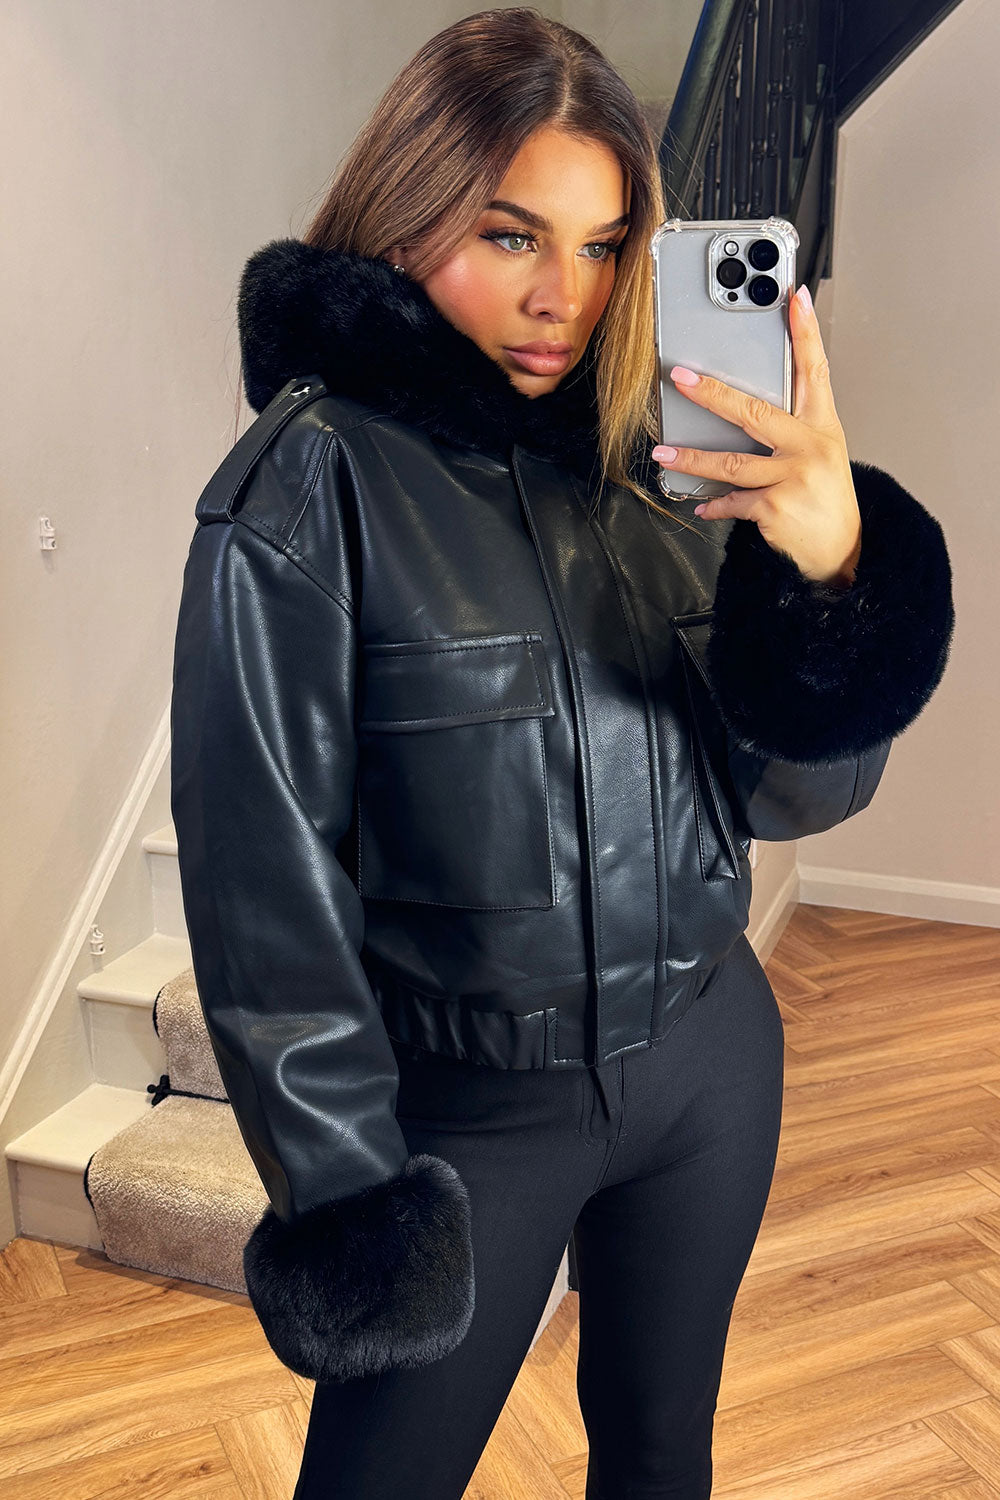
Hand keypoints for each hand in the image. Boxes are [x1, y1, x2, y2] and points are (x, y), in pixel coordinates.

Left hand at [652, 285, 862, 588]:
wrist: (841, 551)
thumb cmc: (824, 498)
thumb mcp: (821, 454)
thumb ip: (791, 428)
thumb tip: (739, 408)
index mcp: (821, 426)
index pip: (815, 369)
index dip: (806, 332)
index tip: (796, 297)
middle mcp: (810, 447)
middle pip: (754, 412)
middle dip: (712, 393)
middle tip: (681, 377)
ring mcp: (793, 477)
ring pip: (730, 463)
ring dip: (691, 459)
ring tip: (663, 453)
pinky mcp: (776, 507)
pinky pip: (732, 501)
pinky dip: (714, 504)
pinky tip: (702, 504)